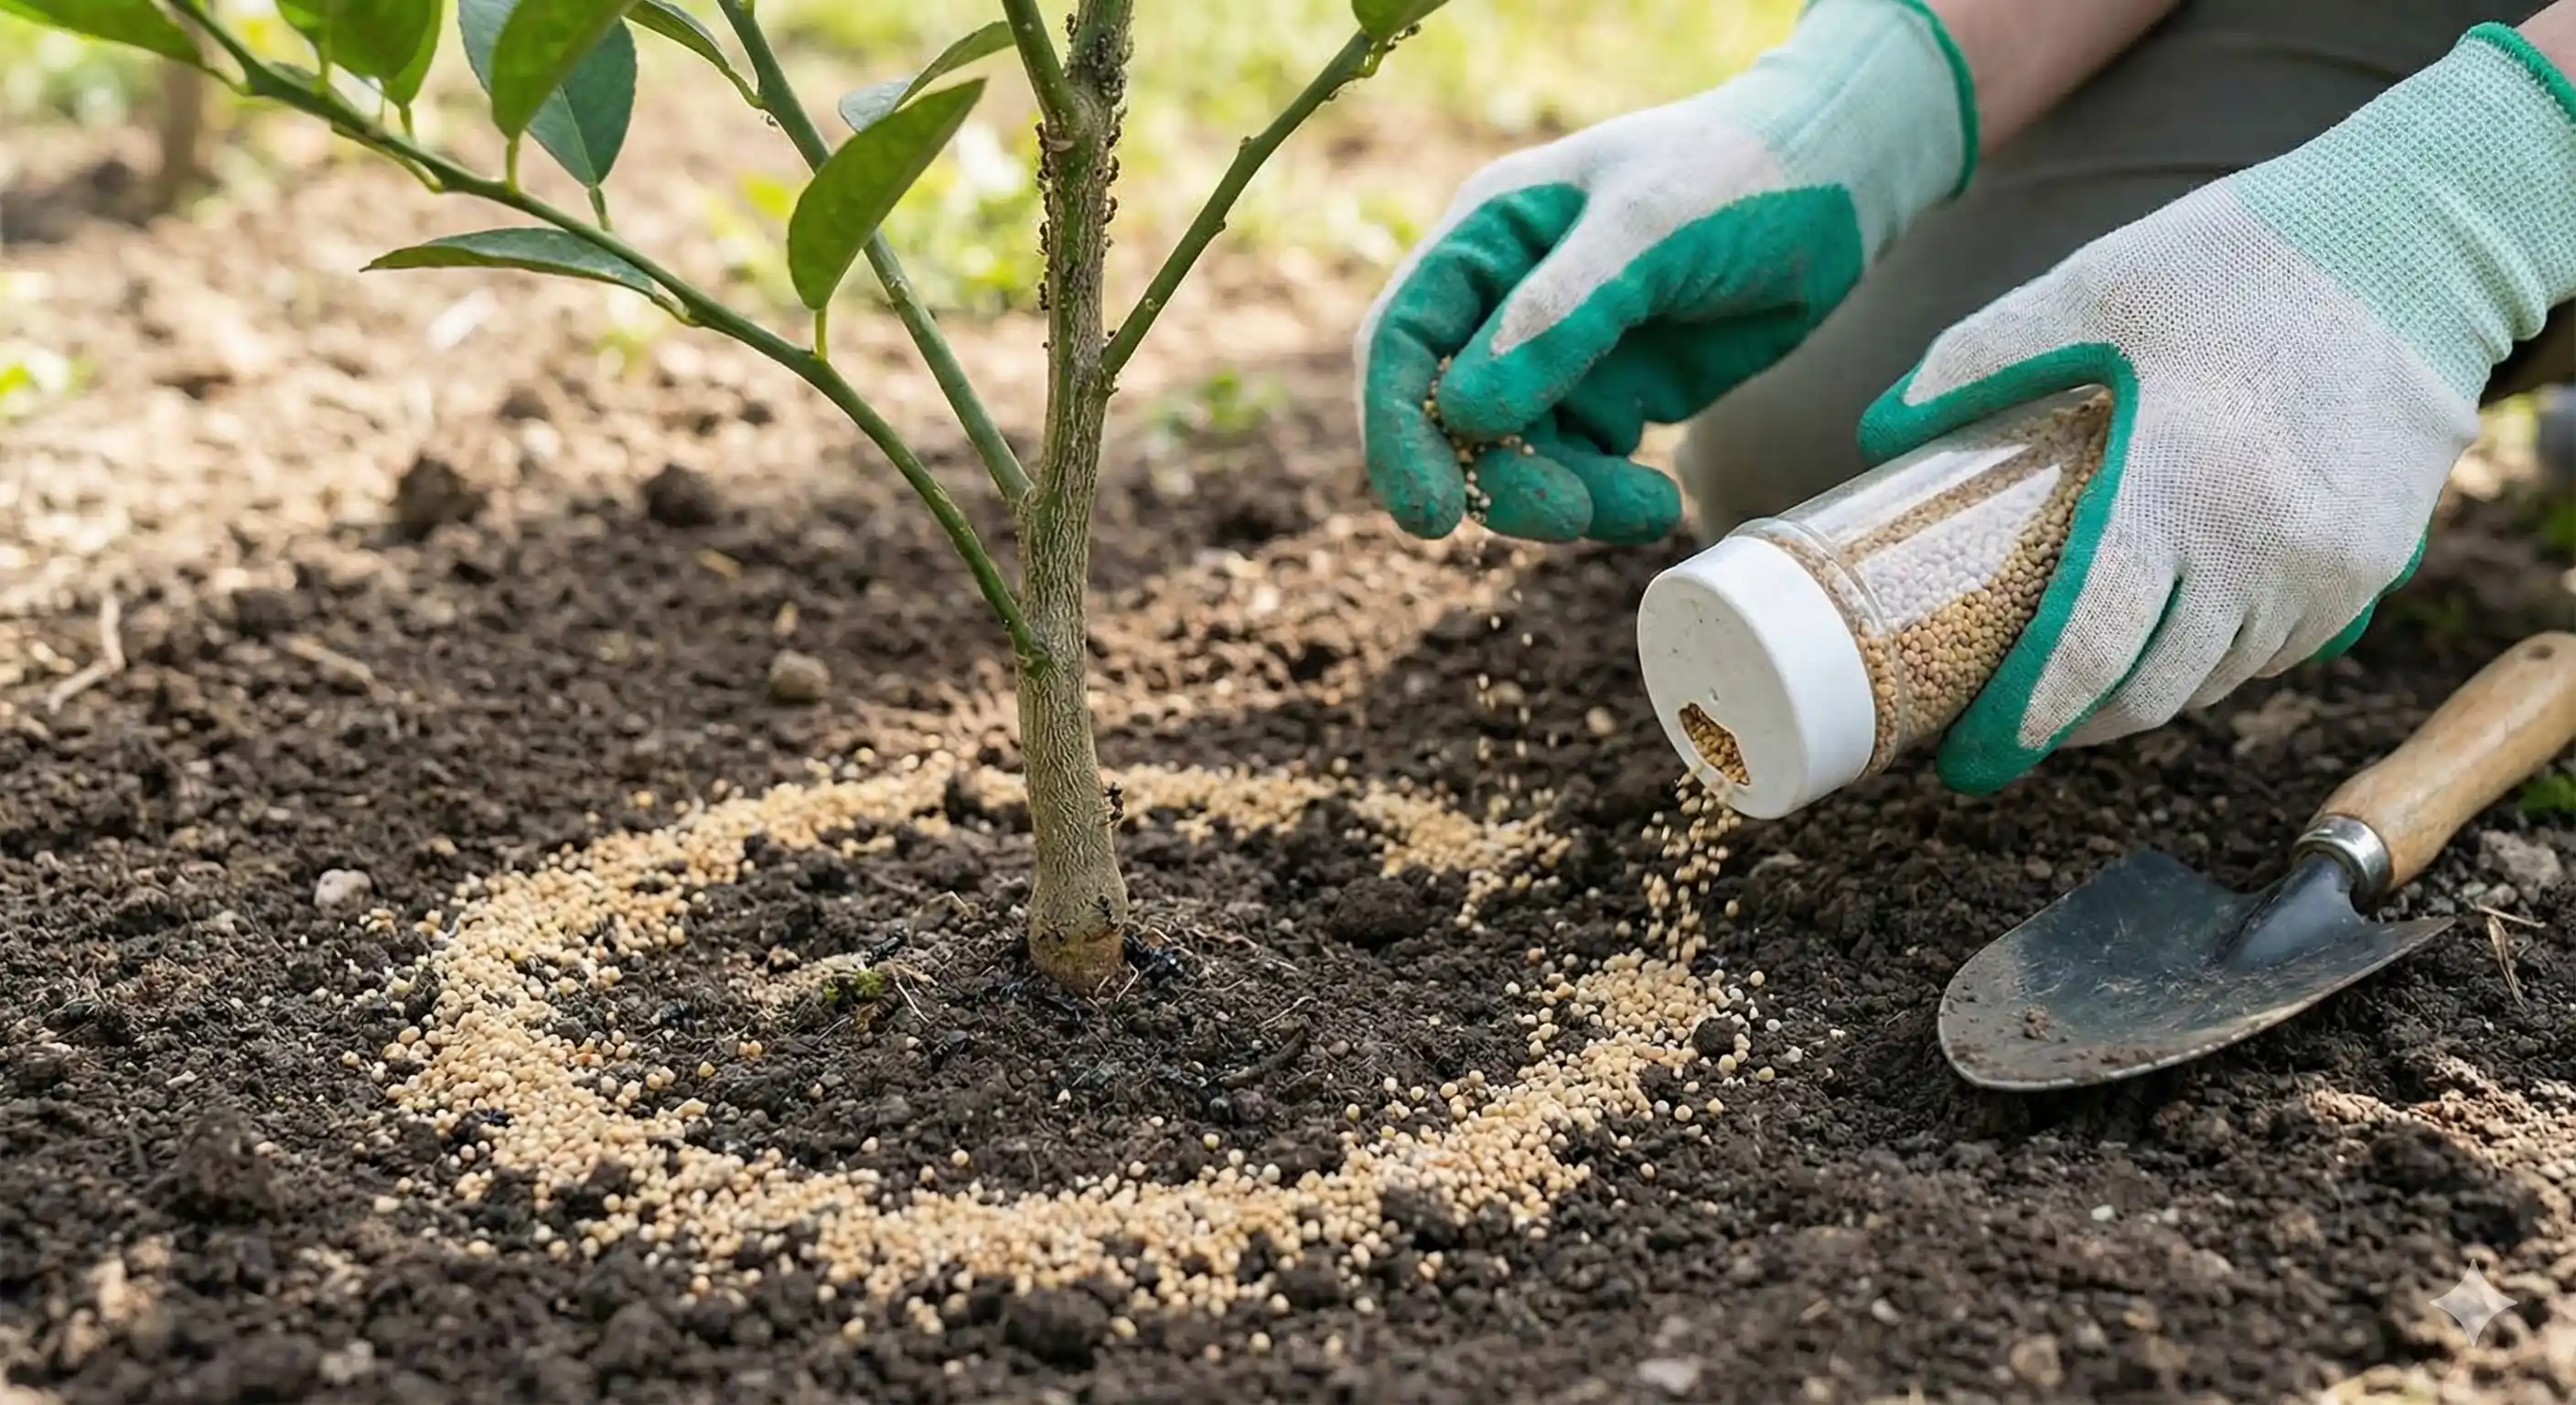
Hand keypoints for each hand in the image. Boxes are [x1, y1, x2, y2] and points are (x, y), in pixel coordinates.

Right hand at [1355, 0, 1974, 544]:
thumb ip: (1558, 317)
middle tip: (1566, 519)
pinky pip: (1578, 471)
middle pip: (1449, 420)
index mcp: (1485, 239)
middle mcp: (1502, 301)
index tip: (1430, 515)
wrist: (1842, 184)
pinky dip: (1609, 499)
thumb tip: (1462, 413)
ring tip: (1647, 505)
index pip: (1401, 343)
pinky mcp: (1608, 395)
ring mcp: (1554, 354)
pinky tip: (1658, 497)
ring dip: (1565, 498)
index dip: (1398, 432)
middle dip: (1498, 479)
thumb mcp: (1649, 230)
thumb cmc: (1739, 175)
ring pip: (1515, 459)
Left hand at [1859, 22, 2575, 792]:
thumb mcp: (2088, 290)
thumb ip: (1977, 361)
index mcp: (2175, 484)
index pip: (2084, 653)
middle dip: (2072, 721)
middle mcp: (2259, 546)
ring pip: (2214, 680)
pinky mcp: (2370, 567)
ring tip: (2081, 680)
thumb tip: (1884, 429)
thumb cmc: (2235, 265)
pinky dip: (2217, 659)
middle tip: (2010, 718)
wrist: (2413, 243)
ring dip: (2144, 694)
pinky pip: (2278, 651)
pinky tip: (2172, 633)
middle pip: (2147, 690)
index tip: (1968, 757)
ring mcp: (2325, 567)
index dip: (2019, 720)